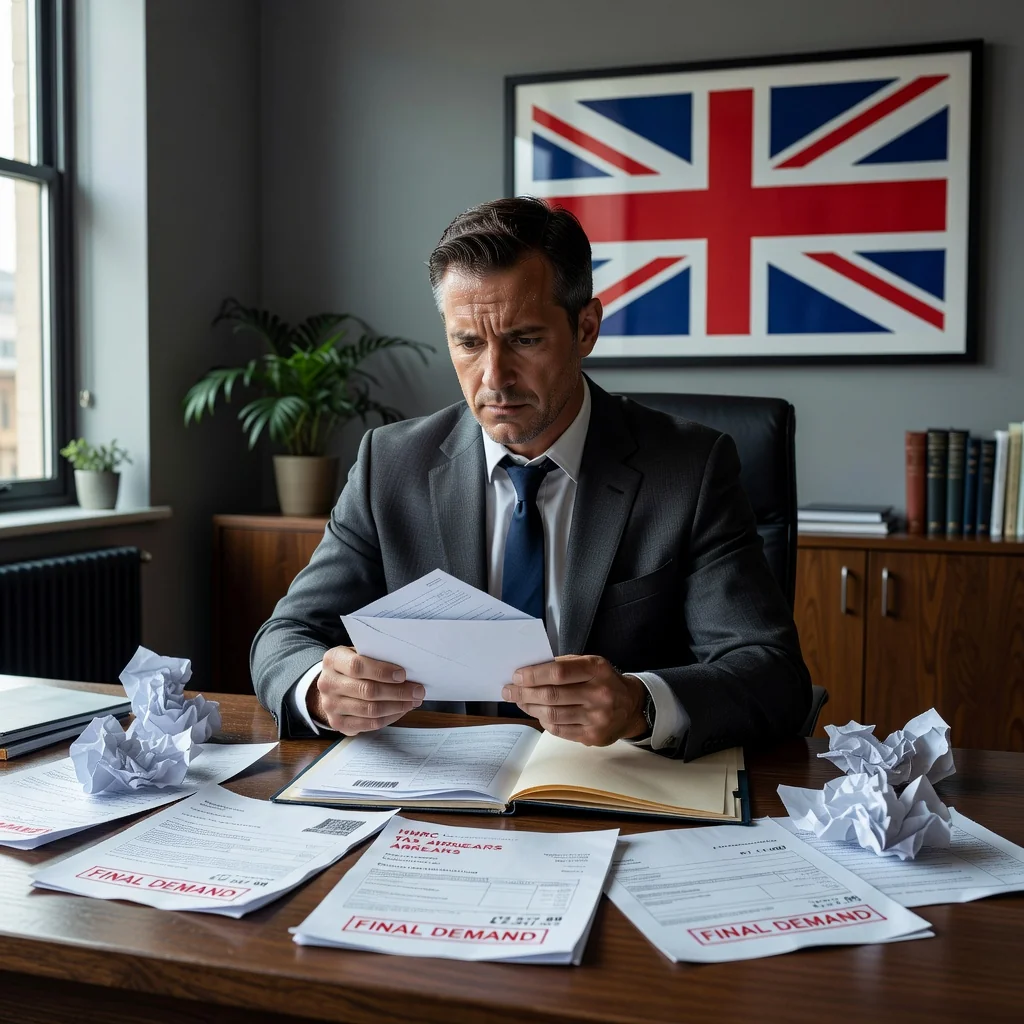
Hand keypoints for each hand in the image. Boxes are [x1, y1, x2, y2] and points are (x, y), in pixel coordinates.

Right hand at [308, 646, 424, 735]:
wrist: (332, 685)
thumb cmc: (353, 666)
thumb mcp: (358, 653)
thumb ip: (376, 656)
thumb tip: (409, 667)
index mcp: (333, 659)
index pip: (357, 666)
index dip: (382, 671)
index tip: (403, 674)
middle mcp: (327, 683)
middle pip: (367, 690)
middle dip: (398, 691)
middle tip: (418, 690)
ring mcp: (330, 705)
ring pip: (370, 710)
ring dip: (397, 706)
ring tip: (413, 701)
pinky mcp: (338, 723)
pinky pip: (369, 724)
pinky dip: (389, 718)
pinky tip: (401, 710)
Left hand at [501, 655, 647, 745]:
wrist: (631, 706)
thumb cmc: (604, 681)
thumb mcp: (590, 664)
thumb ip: (563, 665)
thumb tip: (529, 672)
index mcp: (597, 670)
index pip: (558, 672)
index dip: (534, 675)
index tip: (517, 676)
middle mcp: (599, 694)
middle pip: (552, 695)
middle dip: (525, 693)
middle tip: (509, 691)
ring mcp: (597, 718)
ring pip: (552, 714)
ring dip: (530, 707)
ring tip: (520, 701)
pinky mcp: (593, 736)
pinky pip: (559, 730)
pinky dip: (544, 721)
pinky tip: (538, 713)